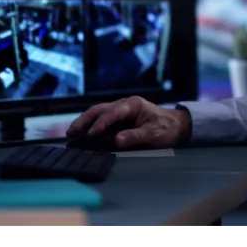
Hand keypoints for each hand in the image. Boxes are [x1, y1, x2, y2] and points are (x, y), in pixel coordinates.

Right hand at [66, 96, 190, 148]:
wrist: (175, 125)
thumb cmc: (166, 128)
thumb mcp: (153, 134)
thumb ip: (136, 137)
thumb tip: (117, 141)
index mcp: (133, 105)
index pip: (113, 113)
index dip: (101, 123)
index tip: (91, 134)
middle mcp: (124, 104)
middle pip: (100, 110)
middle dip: (85, 120)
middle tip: (72, 133)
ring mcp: (120, 111)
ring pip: (98, 113)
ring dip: (84, 122)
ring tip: (72, 133)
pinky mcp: (119, 118)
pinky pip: (102, 120)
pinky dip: (91, 126)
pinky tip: (83, 134)